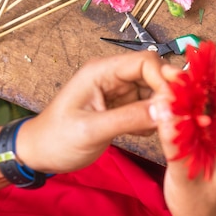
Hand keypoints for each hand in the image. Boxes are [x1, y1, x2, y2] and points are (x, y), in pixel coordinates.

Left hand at [16, 51, 171, 173]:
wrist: (39, 154)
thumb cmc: (56, 139)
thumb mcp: (92, 130)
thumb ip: (129, 118)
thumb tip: (167, 110)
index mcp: (101, 71)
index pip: (144, 61)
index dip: (164, 79)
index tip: (175, 104)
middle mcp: (112, 76)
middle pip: (153, 74)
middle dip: (167, 94)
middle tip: (176, 119)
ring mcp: (118, 92)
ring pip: (153, 91)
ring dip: (162, 109)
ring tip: (163, 129)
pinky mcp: (121, 107)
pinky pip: (147, 106)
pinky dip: (154, 119)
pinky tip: (148, 134)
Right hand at [152, 61, 215, 215]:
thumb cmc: (199, 207)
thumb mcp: (184, 177)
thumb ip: (176, 143)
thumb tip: (165, 108)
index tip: (198, 69)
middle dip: (207, 74)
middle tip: (179, 76)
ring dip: (198, 84)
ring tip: (174, 86)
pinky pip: (208, 105)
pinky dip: (192, 98)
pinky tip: (175, 102)